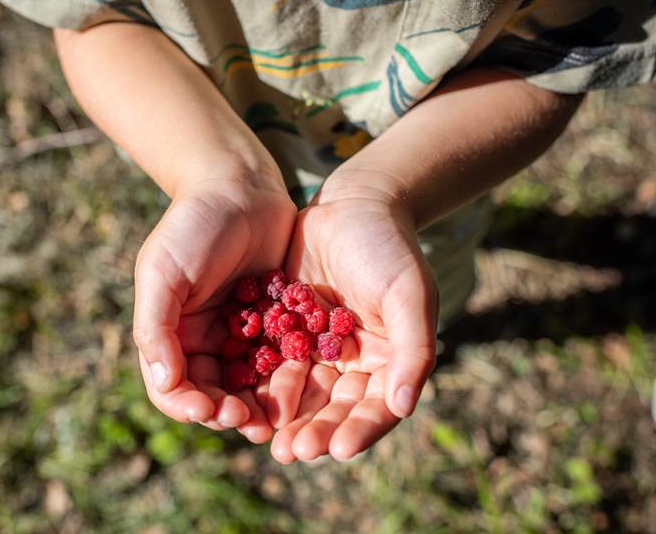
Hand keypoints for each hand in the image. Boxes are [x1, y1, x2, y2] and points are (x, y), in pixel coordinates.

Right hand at [134, 173, 296, 442]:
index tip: (208, 410)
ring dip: (258, 405)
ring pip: (248, 384)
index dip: (186, 404)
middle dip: (227, 412)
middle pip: (212, 393)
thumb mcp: (163, 270)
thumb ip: (156, 325)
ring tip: (276, 420)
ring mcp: (241, 334)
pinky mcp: (275, 323)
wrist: (240, 184)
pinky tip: (302, 389)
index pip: (171, 386)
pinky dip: (286, 378)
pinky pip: (280, 359)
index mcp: (171, 332)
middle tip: (251, 421)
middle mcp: (204, 340)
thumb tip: (164, 381)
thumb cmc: (193, 224)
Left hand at [260, 174, 438, 461]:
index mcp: (388, 361)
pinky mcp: (287, 329)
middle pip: (333, 408)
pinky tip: (243, 397)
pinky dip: (261, 381)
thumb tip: (404, 407)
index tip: (337, 450)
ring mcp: (318, 347)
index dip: (358, 430)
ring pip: (300, 392)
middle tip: (290, 453)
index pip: (375, 408)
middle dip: (314, 431)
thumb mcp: (410, 294)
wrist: (353, 203)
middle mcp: (353, 362)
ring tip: (265, 435)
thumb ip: (412, 350)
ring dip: (284, 415)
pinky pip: (272, 362)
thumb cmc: (390, 247)